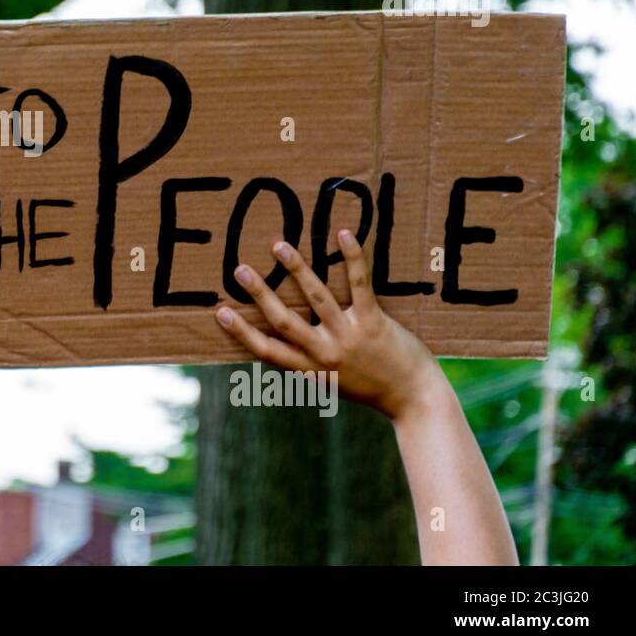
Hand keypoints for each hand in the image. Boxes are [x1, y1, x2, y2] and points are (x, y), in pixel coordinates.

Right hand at [215, 228, 445, 421]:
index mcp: (311, 370)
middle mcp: (325, 353)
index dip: (242, 332)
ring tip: (279, 246)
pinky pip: (359, 285)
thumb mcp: (333, 382)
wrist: (415, 400)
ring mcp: (349, 336)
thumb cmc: (373, 388)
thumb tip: (286, 338)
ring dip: (295, 269)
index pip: (267, 351)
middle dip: (260, 294)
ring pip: (316, 298)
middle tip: (240, 270)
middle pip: (284, 321)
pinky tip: (342, 235)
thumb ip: (311, 362)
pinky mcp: (374, 322)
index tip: (221, 312)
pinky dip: (351, 258)